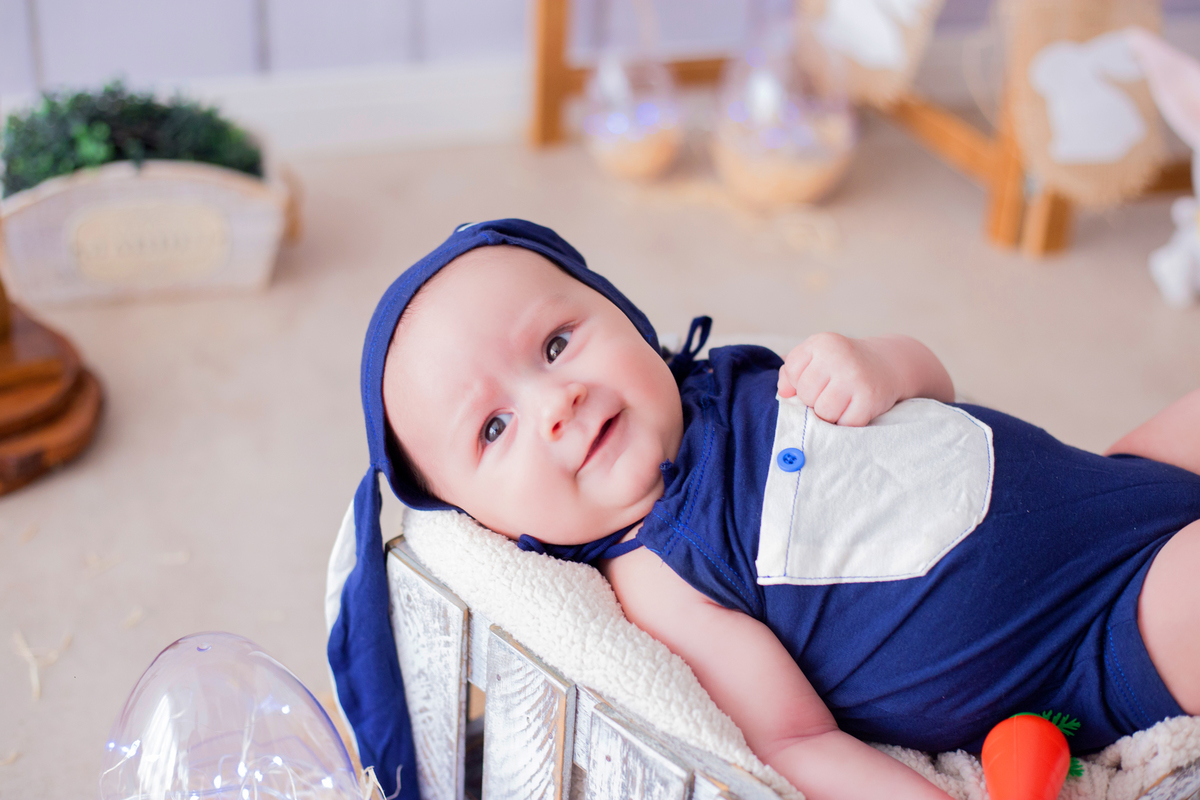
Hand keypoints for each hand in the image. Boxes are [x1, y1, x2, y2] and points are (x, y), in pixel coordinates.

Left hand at [777, 333, 903, 426]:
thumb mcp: (815, 357)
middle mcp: (838, 356)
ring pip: (823, 412)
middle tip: (831, 392)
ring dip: (830, 414)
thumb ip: (790, 371)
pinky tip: (854, 408)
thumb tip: (784, 393)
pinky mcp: (870, 398)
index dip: (799, 383)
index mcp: (821, 343)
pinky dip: (847, 422)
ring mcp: (855, 377)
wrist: (888, 364)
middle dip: (814, 400)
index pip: (791, 374)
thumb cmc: (842, 364)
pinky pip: (845, 423)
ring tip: (841, 402)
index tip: (817, 379)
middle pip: (806, 395)